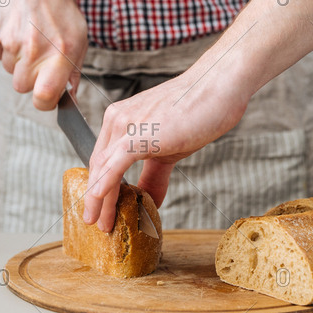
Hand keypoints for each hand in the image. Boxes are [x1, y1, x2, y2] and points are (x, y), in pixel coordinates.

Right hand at [0, 0, 86, 109]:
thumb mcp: (78, 37)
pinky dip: (1, 44)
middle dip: (28, 77)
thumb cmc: (56, 8)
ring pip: (7, 69)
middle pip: (21, 87)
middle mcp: (33, 48)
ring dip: (15, 58)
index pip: (44, 96)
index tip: (44, 98)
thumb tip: (69, 98)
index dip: (43, 102)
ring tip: (25, 34)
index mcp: (60, 52)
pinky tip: (12, 26)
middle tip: (36, 55)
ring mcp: (8, 40)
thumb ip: (73, 70)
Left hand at [82, 64, 250, 231]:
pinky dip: (105, 185)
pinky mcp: (138, 135)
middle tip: (97, 223)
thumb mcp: (169, 149)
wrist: (217, 87)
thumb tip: (149, 201)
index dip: (99, 187)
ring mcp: (125, 125)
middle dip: (95, 199)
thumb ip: (154, 174)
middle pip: (97, 166)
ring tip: (102, 224)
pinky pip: (115, 165)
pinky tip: (99, 202)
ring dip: (99, 200)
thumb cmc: (197, 112)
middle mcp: (116, 120)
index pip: (102, 160)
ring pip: (103, 169)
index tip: (100, 210)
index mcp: (120, 120)